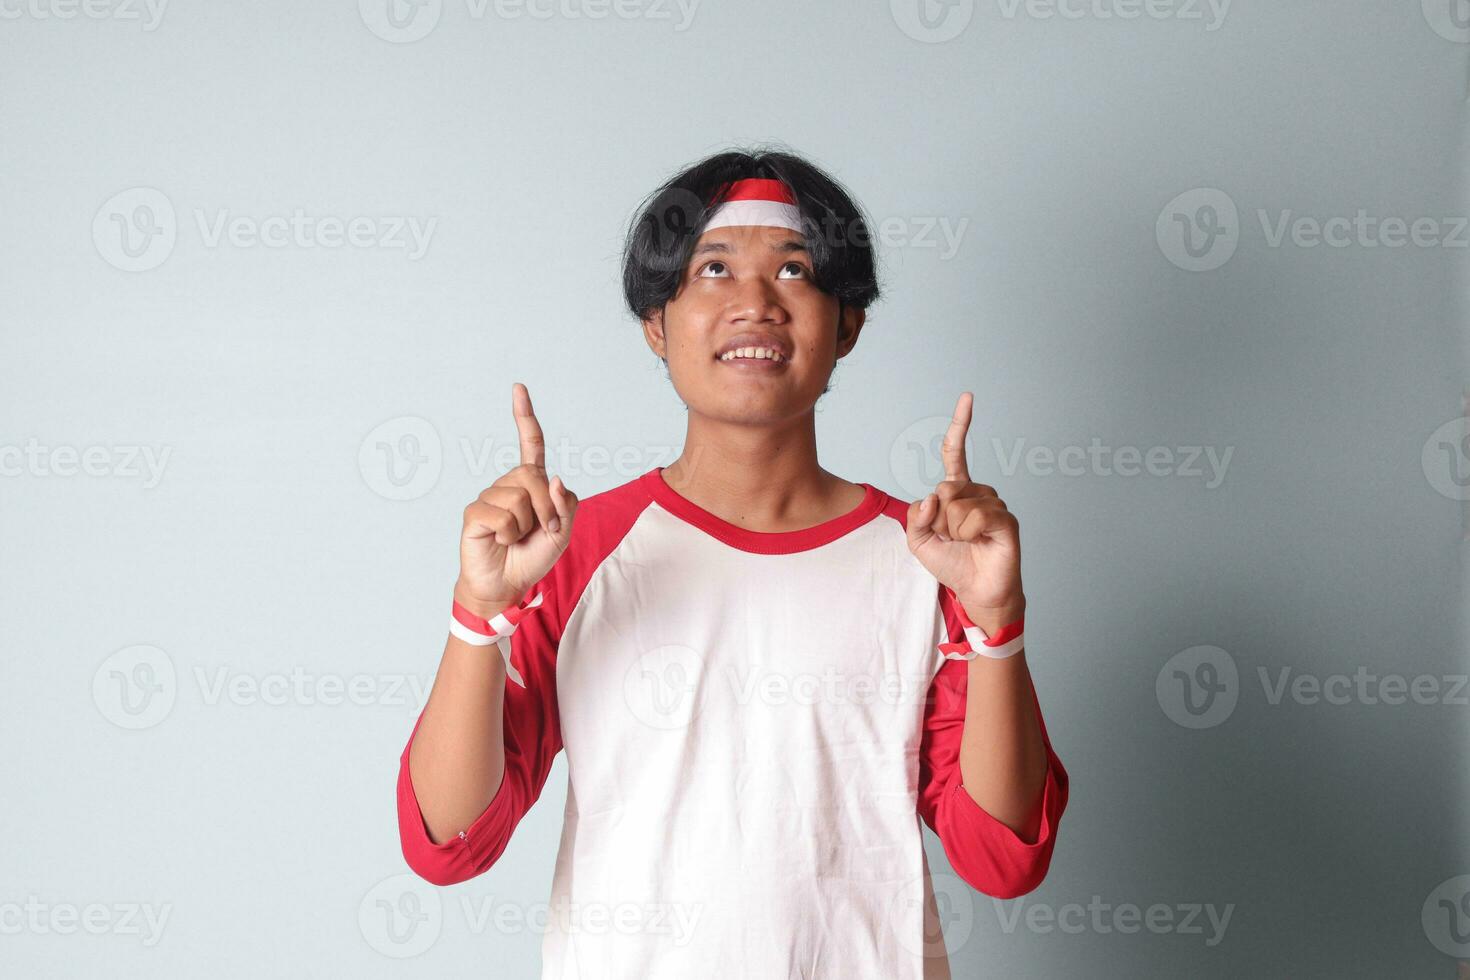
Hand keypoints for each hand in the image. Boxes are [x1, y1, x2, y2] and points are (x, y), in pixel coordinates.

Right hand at [455, 382, 577, 616]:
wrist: (507, 586)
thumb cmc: (532, 557)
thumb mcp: (562, 534)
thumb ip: (566, 506)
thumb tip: (556, 478)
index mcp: (530, 484)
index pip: (530, 445)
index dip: (525, 417)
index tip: (518, 389)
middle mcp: (508, 485)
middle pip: (532, 475)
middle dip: (546, 507)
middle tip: (542, 531)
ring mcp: (489, 497)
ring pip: (518, 498)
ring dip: (527, 525)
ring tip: (516, 540)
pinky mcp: (474, 514)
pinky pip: (501, 515)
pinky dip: (508, 534)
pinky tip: (501, 542)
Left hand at [904, 392, 1024, 632]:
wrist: (976, 591)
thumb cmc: (952, 564)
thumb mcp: (918, 542)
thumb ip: (915, 518)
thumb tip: (933, 496)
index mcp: (957, 491)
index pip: (956, 453)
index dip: (960, 425)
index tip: (968, 397)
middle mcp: (978, 492)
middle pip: (944, 489)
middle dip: (938, 520)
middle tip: (952, 538)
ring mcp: (994, 504)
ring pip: (957, 507)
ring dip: (953, 531)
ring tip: (967, 543)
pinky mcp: (1006, 520)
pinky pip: (976, 517)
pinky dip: (969, 534)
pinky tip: (979, 542)